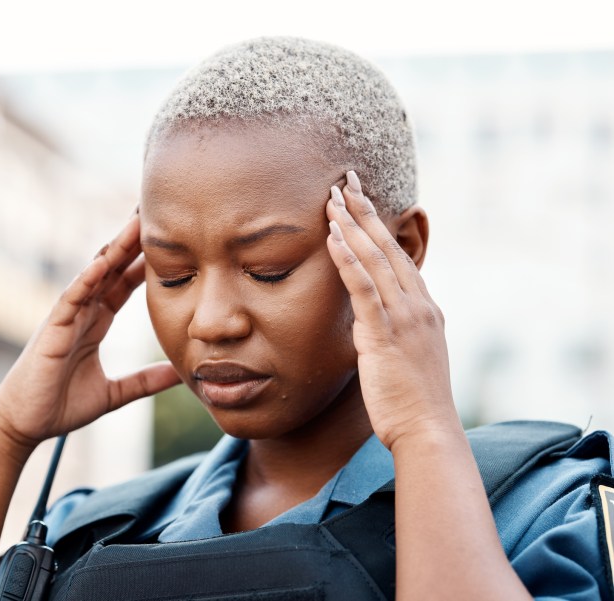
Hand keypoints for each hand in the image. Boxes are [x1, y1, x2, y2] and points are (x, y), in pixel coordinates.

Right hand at [0, 214, 180, 450]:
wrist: (25, 426)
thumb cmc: (61, 406)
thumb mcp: (115, 393)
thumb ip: (145, 381)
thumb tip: (178, 373)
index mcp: (96, 322)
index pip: (126, 282)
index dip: (146, 260)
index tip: (173, 237)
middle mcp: (82, 312)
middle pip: (112, 268)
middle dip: (133, 241)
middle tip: (156, 211)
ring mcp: (66, 317)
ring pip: (94, 274)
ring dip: (114, 248)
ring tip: (136, 222)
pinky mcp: (51, 329)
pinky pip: (70, 298)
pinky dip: (85, 279)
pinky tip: (101, 262)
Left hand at [325, 171, 457, 449]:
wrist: (426, 430)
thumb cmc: (413, 401)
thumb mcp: (406, 357)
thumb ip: (392, 331)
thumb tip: (372, 322)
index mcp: (424, 308)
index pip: (397, 255)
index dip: (378, 224)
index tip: (360, 199)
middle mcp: (418, 304)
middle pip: (387, 246)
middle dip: (364, 210)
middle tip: (345, 179)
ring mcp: (405, 316)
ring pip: (376, 258)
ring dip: (352, 224)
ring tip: (332, 196)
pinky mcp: (386, 332)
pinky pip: (364, 287)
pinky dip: (348, 259)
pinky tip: (332, 236)